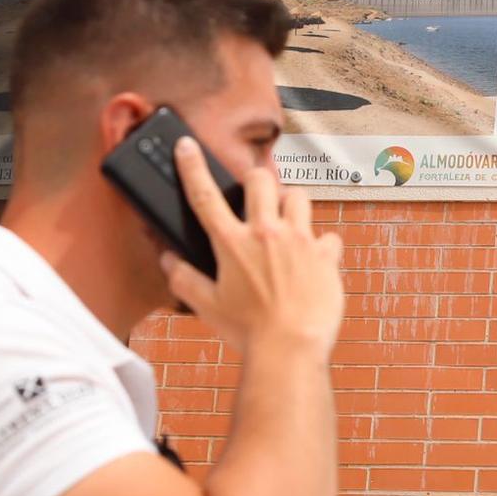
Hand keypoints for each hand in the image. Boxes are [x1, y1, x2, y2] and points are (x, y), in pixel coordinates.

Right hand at [161, 138, 343, 354]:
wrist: (290, 349)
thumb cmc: (247, 330)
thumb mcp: (206, 305)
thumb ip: (183, 278)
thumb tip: (167, 259)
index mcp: (232, 244)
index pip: (204, 196)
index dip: (192, 166)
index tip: (187, 146)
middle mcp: (266, 234)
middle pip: (260, 181)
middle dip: (256, 180)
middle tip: (256, 196)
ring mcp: (300, 241)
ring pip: (299, 197)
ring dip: (291, 205)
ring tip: (287, 224)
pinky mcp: (326, 256)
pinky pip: (329, 237)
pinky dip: (322, 246)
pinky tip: (314, 260)